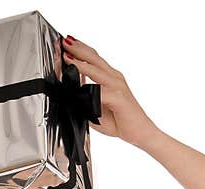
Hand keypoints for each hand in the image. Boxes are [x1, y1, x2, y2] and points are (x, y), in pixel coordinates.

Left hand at [62, 35, 162, 149]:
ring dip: (80, 61)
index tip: (65, 45)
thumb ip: (84, 100)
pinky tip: (77, 84)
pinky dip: (87, 87)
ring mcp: (117, 85)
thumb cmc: (120, 121)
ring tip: (67, 54)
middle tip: (64, 41)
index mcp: (110, 78)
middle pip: (94, 58)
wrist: (140, 132)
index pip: (93, 59)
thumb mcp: (96, 109)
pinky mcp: (118, 96)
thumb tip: (68, 96)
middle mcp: (114, 78)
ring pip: (96, 69)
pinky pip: (99, 90)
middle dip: (78, 48)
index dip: (80, 51)